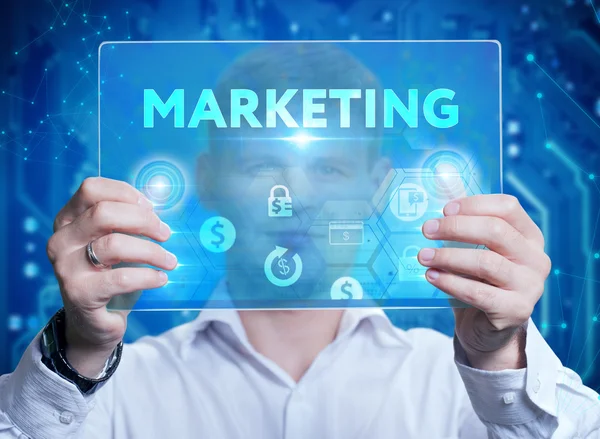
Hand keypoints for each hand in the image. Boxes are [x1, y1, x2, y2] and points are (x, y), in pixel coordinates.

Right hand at [46, 177, 176, 376]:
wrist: (93, 322)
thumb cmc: (109, 274)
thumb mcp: (114, 242)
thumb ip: (127, 222)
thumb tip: (156, 210)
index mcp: (68, 220)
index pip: (92, 189)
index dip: (125, 193)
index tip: (151, 208)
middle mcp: (61, 240)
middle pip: (103, 213)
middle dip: (143, 220)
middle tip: (165, 233)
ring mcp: (66, 267)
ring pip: (114, 244)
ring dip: (151, 251)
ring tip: (170, 260)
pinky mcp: (79, 293)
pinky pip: (121, 278)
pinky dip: (147, 276)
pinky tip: (160, 279)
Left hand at [418, 194, 550, 369]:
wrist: (486, 328)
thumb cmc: (477, 280)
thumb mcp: (474, 249)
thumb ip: (464, 220)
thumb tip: (441, 183)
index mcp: (529, 235)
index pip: (508, 207)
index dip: (474, 204)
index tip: (445, 209)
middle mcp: (536, 258)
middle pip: (496, 231)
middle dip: (456, 228)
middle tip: (427, 229)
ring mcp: (530, 286)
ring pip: (486, 262)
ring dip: (449, 256)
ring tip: (424, 256)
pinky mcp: (516, 310)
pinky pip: (479, 292)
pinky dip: (450, 282)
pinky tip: (432, 276)